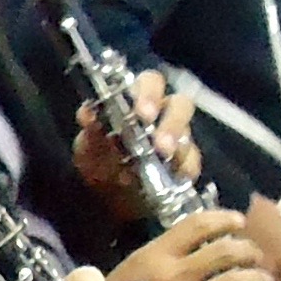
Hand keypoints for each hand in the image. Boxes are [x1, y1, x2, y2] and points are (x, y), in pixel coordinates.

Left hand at [70, 68, 201, 213]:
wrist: (105, 198)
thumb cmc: (99, 160)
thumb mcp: (88, 147)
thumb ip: (91, 130)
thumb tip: (87, 115)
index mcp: (138, 100)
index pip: (151, 83)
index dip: (150, 93)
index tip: (142, 113)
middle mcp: (163, 114)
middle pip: (181, 105)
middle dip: (172, 123)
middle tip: (161, 144)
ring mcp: (177, 138)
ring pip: (188, 134)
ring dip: (180, 146)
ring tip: (167, 159)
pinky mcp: (185, 163)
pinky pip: (192, 162)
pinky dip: (186, 168)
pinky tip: (179, 175)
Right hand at [110, 206, 279, 280]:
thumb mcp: (131, 274)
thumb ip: (161, 260)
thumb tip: (195, 247)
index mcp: (156, 254)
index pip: (197, 225)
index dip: (223, 219)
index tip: (239, 220)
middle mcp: (174, 274)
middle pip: (224, 251)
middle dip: (249, 251)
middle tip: (258, 256)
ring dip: (259, 279)